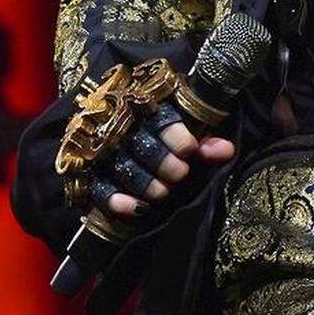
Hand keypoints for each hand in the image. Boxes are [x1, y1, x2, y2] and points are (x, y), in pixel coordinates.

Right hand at [88, 120, 236, 220]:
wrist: (120, 135)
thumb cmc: (165, 131)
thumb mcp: (187, 128)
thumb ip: (206, 139)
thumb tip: (225, 151)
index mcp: (148, 106)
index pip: (159, 117)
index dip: (175, 136)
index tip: (189, 149)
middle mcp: (122, 125)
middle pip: (141, 145)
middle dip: (165, 164)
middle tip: (181, 174)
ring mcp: (102, 151)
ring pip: (123, 168)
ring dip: (147, 184)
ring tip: (164, 193)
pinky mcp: (88, 174)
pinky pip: (99, 190)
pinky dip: (119, 202)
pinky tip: (138, 209)